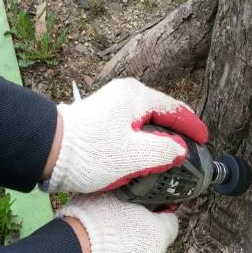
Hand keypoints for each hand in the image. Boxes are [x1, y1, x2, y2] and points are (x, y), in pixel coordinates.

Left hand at [44, 78, 207, 192]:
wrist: (47, 150)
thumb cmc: (90, 152)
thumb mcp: (136, 155)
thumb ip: (165, 151)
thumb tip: (179, 150)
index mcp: (137, 96)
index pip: (175, 109)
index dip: (192, 126)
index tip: (204, 140)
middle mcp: (125, 95)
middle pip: (160, 113)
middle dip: (177, 132)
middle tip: (190, 150)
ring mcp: (111, 105)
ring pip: (144, 122)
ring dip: (158, 138)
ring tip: (171, 157)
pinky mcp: (100, 119)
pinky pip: (130, 128)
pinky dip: (142, 141)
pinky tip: (145, 157)